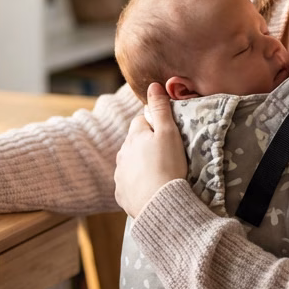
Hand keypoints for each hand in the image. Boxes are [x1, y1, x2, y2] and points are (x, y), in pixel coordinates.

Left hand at [114, 83, 187, 217]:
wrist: (160, 203)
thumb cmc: (168, 165)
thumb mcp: (168, 133)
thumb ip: (161, 108)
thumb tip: (153, 85)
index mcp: (134, 136)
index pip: (141, 122)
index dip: (155, 127)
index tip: (167, 138)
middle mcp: (122, 153)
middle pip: (134, 143)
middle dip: (146, 146)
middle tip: (166, 157)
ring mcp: (120, 174)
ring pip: (130, 163)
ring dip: (141, 166)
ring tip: (159, 175)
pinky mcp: (121, 193)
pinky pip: (128, 185)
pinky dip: (137, 185)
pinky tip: (150, 190)